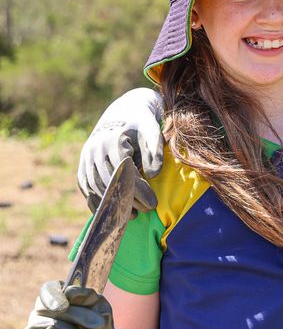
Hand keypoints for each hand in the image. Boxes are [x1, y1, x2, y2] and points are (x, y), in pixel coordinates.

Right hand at [78, 87, 164, 211]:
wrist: (122, 113)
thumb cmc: (142, 124)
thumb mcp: (153, 132)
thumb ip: (155, 152)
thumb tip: (153, 176)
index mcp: (113, 141)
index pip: (124, 172)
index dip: (138, 190)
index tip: (153, 203)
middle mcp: (95, 150)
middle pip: (109, 182)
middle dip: (128, 199)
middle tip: (146, 210)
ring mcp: (86, 158)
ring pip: (95, 187)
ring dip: (112, 204)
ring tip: (132, 215)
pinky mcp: (82, 165)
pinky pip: (86, 187)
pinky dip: (96, 201)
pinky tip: (112, 212)